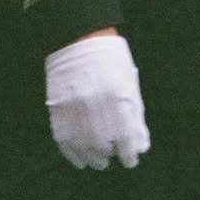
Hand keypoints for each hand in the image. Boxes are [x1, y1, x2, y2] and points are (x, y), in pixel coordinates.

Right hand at [44, 34, 149, 169]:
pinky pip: (65, 142)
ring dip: (94, 159)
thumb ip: (135, 112)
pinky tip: (81, 159)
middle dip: (112, 154)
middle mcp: (96, 105)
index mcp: (118, 96)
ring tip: (100, 161)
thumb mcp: (129, 79)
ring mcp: (74, 109)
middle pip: (105, 145)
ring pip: (84, 147)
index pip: (126, 137)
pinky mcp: (58, 111)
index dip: (130, 153)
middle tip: (115, 155)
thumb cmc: (109, 57)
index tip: (131, 159)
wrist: (78, 38)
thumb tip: (141, 143)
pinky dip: (74, 154)